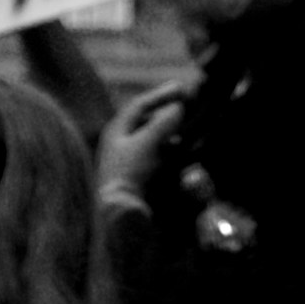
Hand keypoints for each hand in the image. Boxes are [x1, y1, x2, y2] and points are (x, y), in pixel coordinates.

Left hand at [96, 80, 191, 204]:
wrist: (121, 214)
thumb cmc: (130, 174)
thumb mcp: (147, 144)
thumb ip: (162, 124)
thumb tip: (177, 107)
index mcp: (116, 131)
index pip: (139, 106)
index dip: (160, 95)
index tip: (182, 89)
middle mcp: (121, 144)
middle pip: (146, 123)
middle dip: (167, 115)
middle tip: (187, 108)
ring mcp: (129, 163)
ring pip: (153, 141)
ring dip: (170, 135)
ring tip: (187, 133)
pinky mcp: (139, 179)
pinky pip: (157, 159)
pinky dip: (170, 153)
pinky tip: (182, 156)